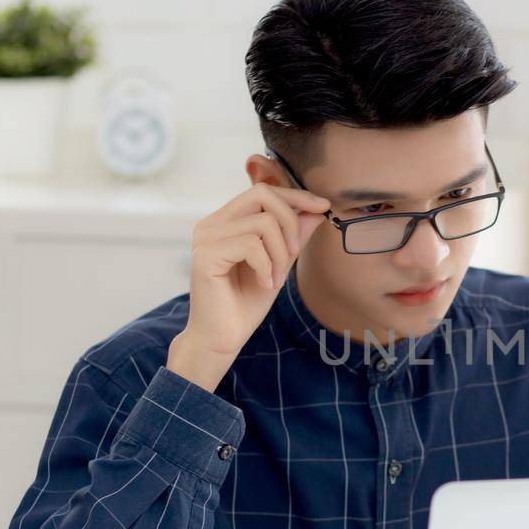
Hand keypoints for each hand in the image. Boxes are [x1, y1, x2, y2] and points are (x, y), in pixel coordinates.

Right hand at [167, 182, 330, 390]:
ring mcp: (206, 238)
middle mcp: (211, 224)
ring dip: (280, 253)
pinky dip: (267, 266)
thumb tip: (317, 211)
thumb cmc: (246, 303)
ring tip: (275, 278)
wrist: (222, 338)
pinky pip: (251, 245)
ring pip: (263, 222)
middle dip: (290, 220)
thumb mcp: (279, 264)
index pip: (262, 191)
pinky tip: (264, 284)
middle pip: (261, 194)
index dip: (295, 196)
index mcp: (225, 222)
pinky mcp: (205, 255)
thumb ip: (294, 237)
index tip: (323, 207)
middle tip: (294, 252)